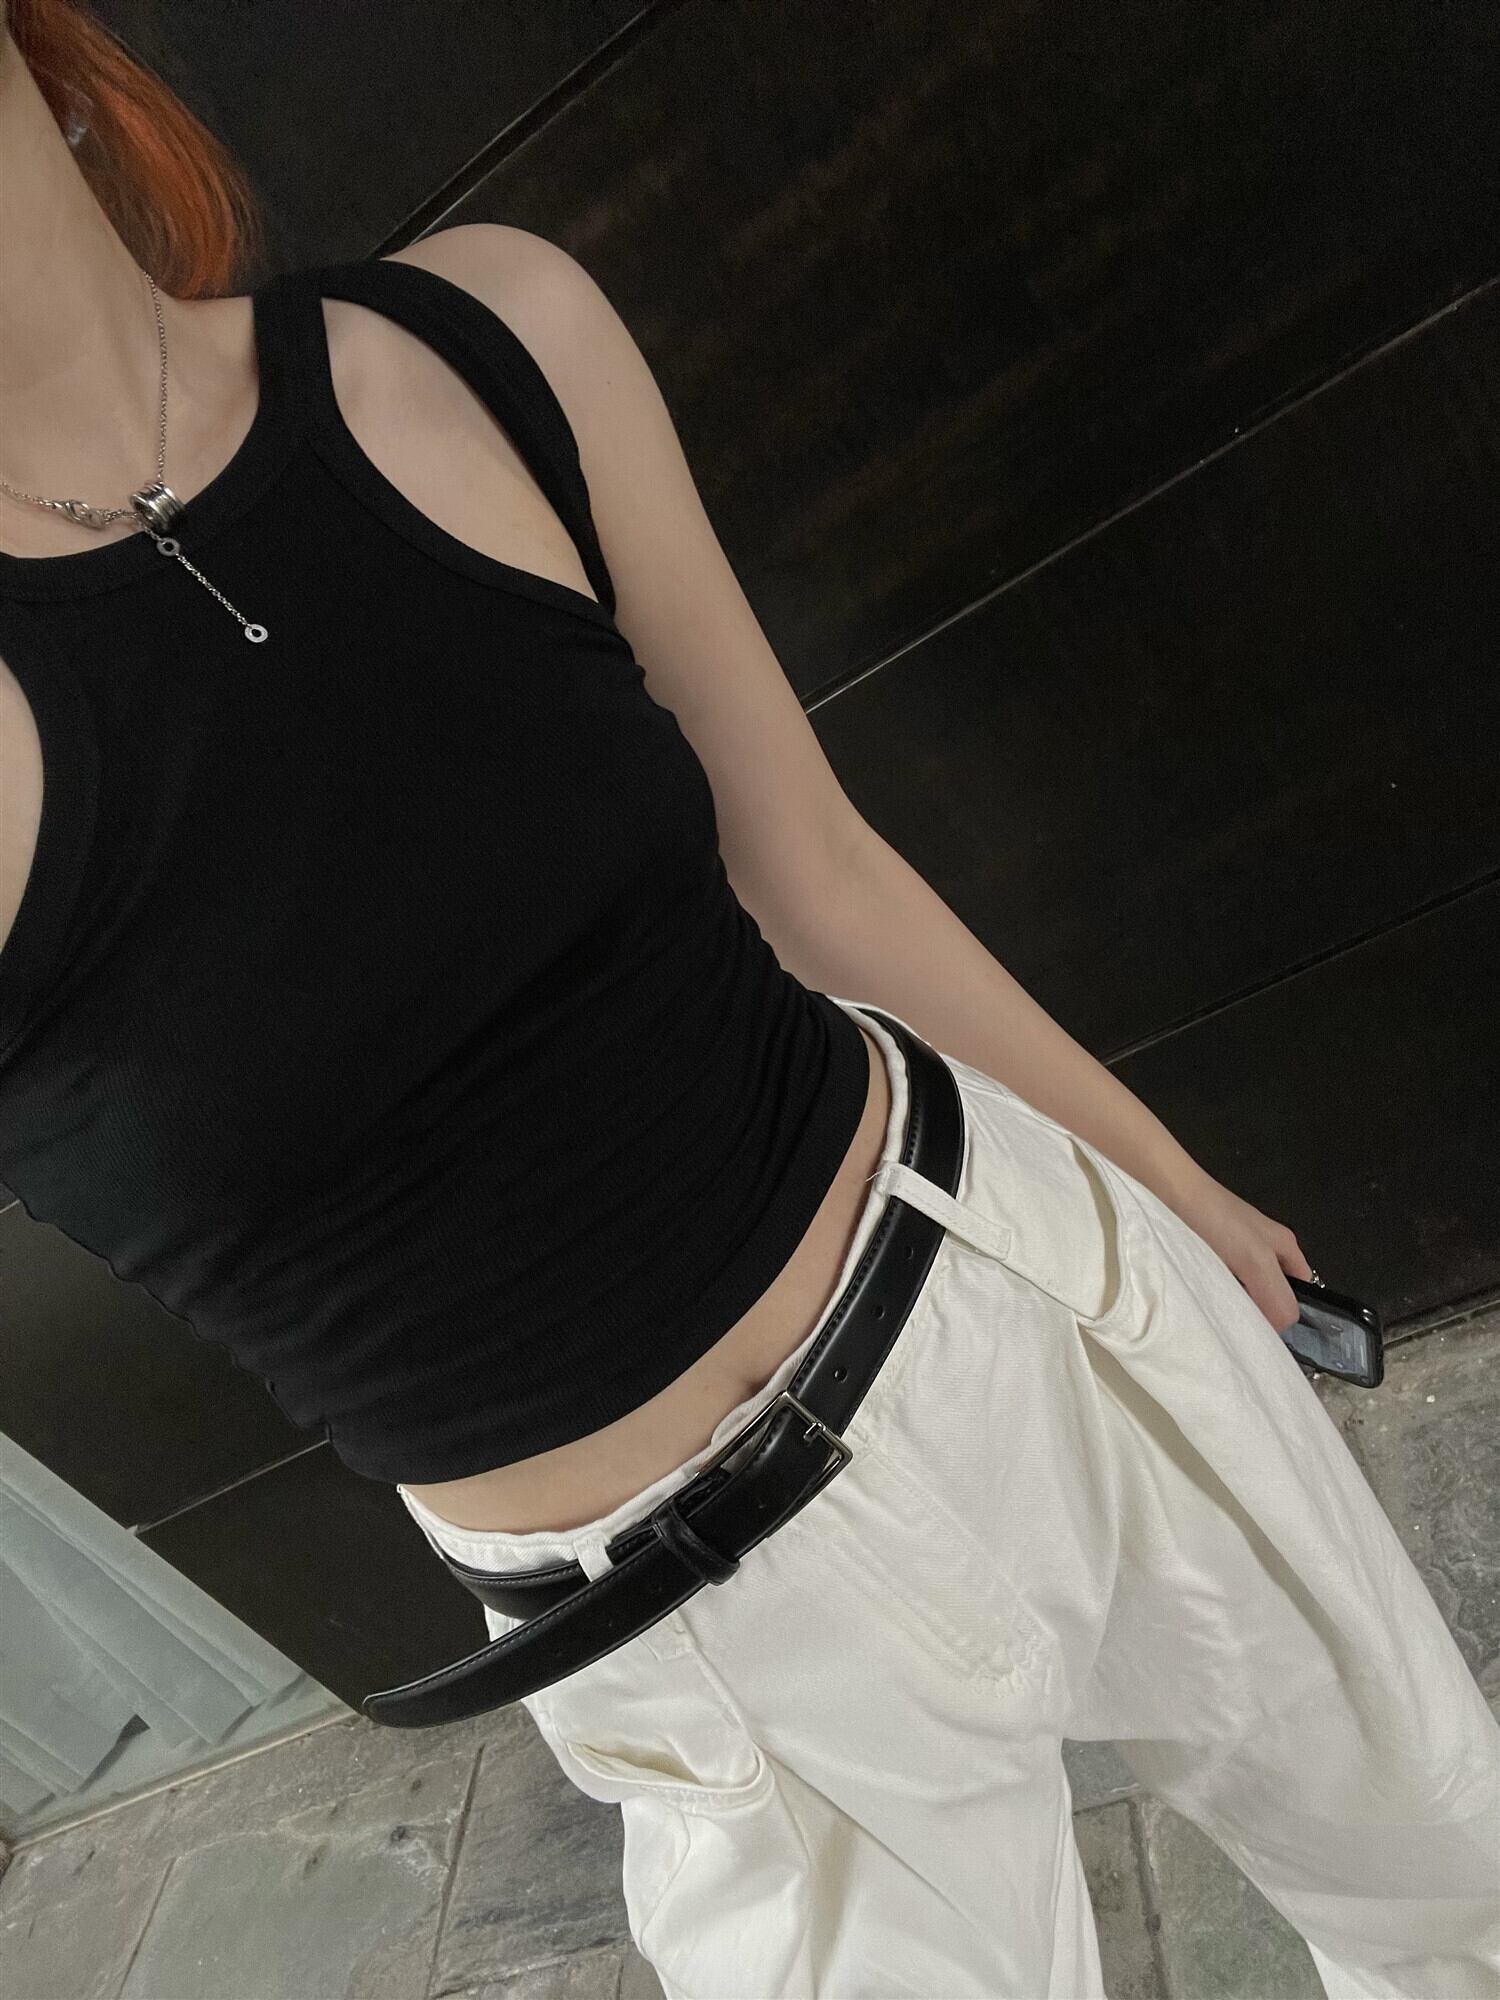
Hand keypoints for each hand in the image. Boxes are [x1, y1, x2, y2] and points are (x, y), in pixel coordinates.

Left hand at [1163, 1171, 1314, 1333]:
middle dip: (1259, 1314)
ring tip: (1218, 1323)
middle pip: (1269, 1294)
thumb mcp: (1257, 1259)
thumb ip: (1276, 1295)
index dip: (1289, 1314)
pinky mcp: (1202, 1254)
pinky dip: (1209, 1296)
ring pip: (1240, 1292)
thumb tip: (1279, 1329)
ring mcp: (1230, 1253)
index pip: (1301, 1292)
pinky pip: (1213, 1284)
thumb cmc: (1216, 1219)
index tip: (1269, 1338)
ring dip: (1231, 1306)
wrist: (1163, 1187)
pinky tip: (1199, 1308)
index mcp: (1284, 1247)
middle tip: (1241, 1335)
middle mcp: (1261, 1250)